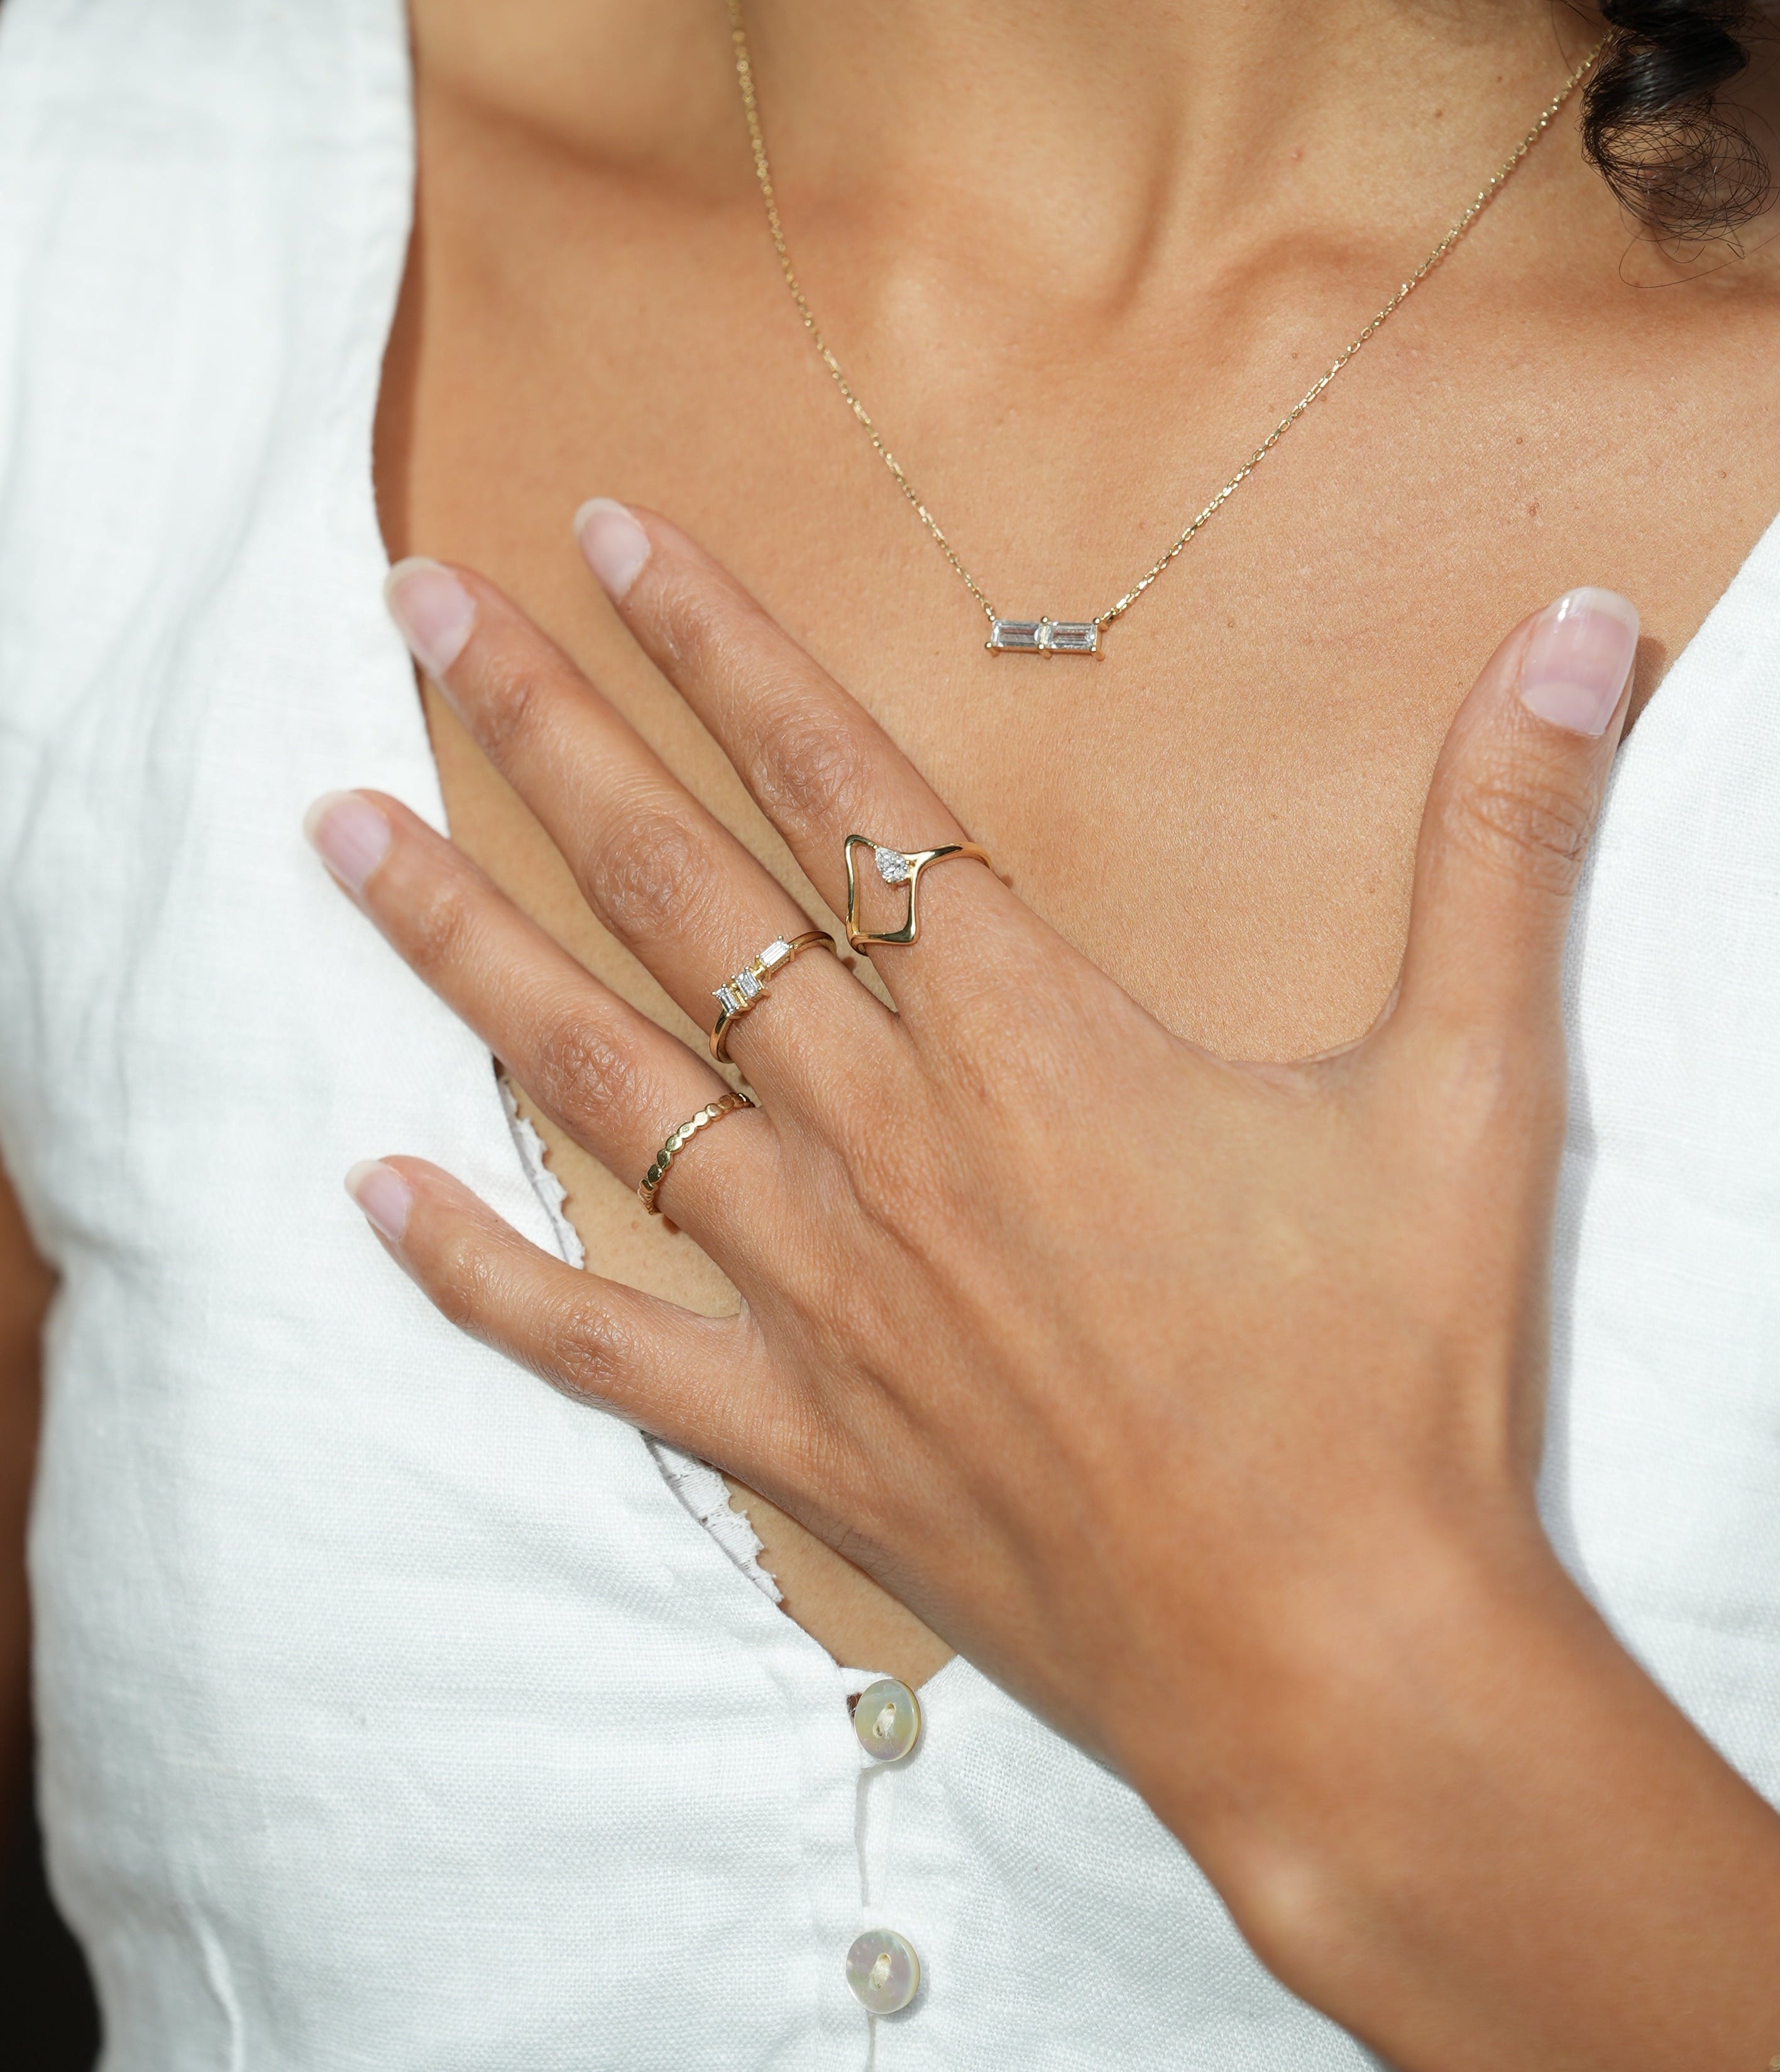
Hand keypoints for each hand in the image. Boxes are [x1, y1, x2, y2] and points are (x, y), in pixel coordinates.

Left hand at [307, 511, 1779, 2068]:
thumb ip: (1503, 842)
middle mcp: (883, 1130)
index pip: (837, 777)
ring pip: (593, 1076)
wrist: (1337, 1657)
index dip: (722, 640)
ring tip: (332, 830)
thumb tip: (1590, 631)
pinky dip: (480, 1269)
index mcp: (1024, 1029)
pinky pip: (597, 1336)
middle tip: (414, 606)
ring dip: (454, 943)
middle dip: (540, 729)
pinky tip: (374, 1195)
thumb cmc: (1397, 1375)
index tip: (609, 531)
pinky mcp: (793, 1431)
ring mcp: (816, 1285)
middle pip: (674, 885)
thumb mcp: (1479, 1082)